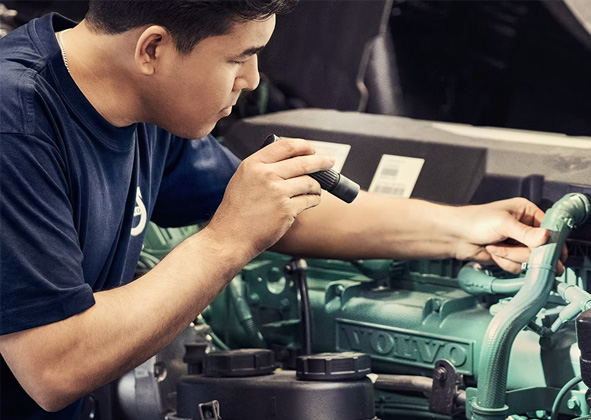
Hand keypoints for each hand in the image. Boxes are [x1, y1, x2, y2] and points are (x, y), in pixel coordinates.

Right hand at [206, 138, 334, 258]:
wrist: (230, 237)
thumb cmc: (236, 212)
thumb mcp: (242, 180)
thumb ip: (262, 168)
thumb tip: (290, 161)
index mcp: (253, 165)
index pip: (285, 146)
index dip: (303, 146)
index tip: (312, 149)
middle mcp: (266, 175)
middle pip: (303, 162)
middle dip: (321, 161)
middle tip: (329, 161)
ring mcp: (277, 193)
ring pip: (309, 182)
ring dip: (316, 187)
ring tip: (314, 191)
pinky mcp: (287, 210)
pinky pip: (309, 200)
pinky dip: (313, 200)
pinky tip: (309, 202)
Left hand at [453, 198, 566, 273]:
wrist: (454, 236)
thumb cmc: (474, 221)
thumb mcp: (503, 223)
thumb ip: (526, 233)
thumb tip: (547, 237)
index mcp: (526, 212)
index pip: (550, 228)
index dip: (552, 241)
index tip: (554, 253)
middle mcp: (525, 228)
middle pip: (541, 248)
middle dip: (523, 250)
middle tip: (511, 246)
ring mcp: (517, 243)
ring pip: (529, 259)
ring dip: (510, 255)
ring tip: (494, 246)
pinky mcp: (509, 256)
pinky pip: (517, 266)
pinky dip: (504, 262)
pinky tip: (492, 252)